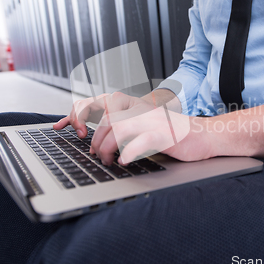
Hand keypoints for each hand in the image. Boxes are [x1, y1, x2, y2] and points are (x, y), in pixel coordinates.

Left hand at [54, 92, 212, 165]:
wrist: (202, 136)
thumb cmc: (172, 135)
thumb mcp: (144, 127)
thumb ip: (124, 128)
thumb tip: (97, 140)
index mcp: (135, 106)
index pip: (99, 102)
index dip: (77, 112)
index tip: (62, 126)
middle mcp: (142, 110)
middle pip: (106, 120)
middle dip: (95, 141)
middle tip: (98, 156)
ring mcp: (153, 121)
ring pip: (118, 129)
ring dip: (107, 148)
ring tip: (109, 161)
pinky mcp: (163, 134)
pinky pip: (139, 142)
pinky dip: (127, 153)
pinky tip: (125, 161)